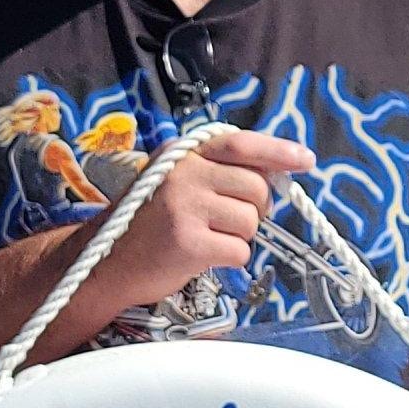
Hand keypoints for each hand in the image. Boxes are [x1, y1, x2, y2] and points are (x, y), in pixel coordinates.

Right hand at [82, 130, 314, 315]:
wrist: (103, 262)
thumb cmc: (147, 223)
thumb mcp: (175, 182)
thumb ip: (216, 171)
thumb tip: (274, 174)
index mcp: (183, 153)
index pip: (240, 144)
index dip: (277, 152)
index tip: (305, 160)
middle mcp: (184, 174)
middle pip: (256, 187)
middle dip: (255, 208)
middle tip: (228, 221)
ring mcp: (185, 207)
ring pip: (251, 221)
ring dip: (239, 236)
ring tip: (207, 238)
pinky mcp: (189, 243)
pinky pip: (240, 250)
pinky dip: (230, 259)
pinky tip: (203, 257)